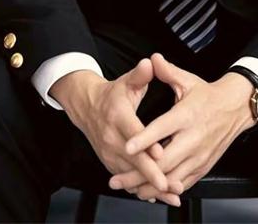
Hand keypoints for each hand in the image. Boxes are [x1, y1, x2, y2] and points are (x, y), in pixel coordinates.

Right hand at [50, 59, 181, 205]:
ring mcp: (109, 153)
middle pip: (132, 159)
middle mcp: (111, 137)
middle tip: (168, 184)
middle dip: (151, 173)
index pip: (133, 132)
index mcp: (118, 115)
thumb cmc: (112, 95)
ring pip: (130, 174)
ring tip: (170, 193)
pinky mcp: (110, 163)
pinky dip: (141, 188)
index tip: (161, 153)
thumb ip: (140, 74)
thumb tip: (151, 62)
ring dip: (149, 186)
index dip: (146, 144)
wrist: (87, 107)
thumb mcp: (126, 81)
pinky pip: (126, 179)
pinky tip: (157, 195)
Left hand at [108, 52, 255, 198]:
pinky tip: (151, 192)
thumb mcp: (187, 80)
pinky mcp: (203, 166)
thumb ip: (167, 71)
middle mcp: (194, 138)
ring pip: (172, 177)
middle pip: (164, 161)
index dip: (145, 139)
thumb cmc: (207, 95)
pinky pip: (183, 182)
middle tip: (118, 179)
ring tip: (130, 189)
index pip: (163, 129)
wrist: (235, 108)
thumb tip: (152, 59)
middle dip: (140, 172)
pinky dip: (166, 189)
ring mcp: (199, 155)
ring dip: (150, 186)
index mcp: (187, 115)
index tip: (128, 146)